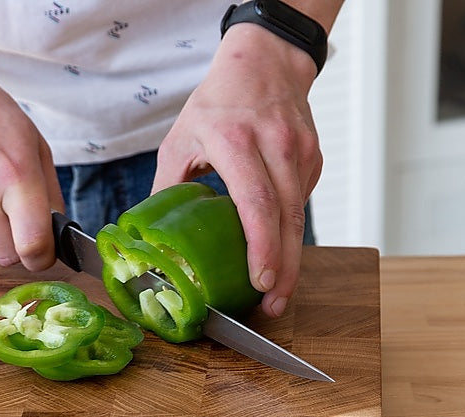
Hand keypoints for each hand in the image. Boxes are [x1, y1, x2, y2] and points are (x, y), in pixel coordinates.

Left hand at [152, 23, 323, 316]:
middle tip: (272, 307)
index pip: (256, 203)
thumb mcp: (179, 141)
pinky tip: (277, 255)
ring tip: (277, 295)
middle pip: (286, 219)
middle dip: (283, 270)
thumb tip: (152, 236)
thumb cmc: (217, 103)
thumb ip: (167, 188)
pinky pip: (301, 205)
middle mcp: (274, 146)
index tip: (260, 281)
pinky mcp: (312, 158)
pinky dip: (289, 235)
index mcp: (235, 142)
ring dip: (291, 261)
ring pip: (300, 217)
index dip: (261, 247)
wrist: (265, 62)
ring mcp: (299, 152)